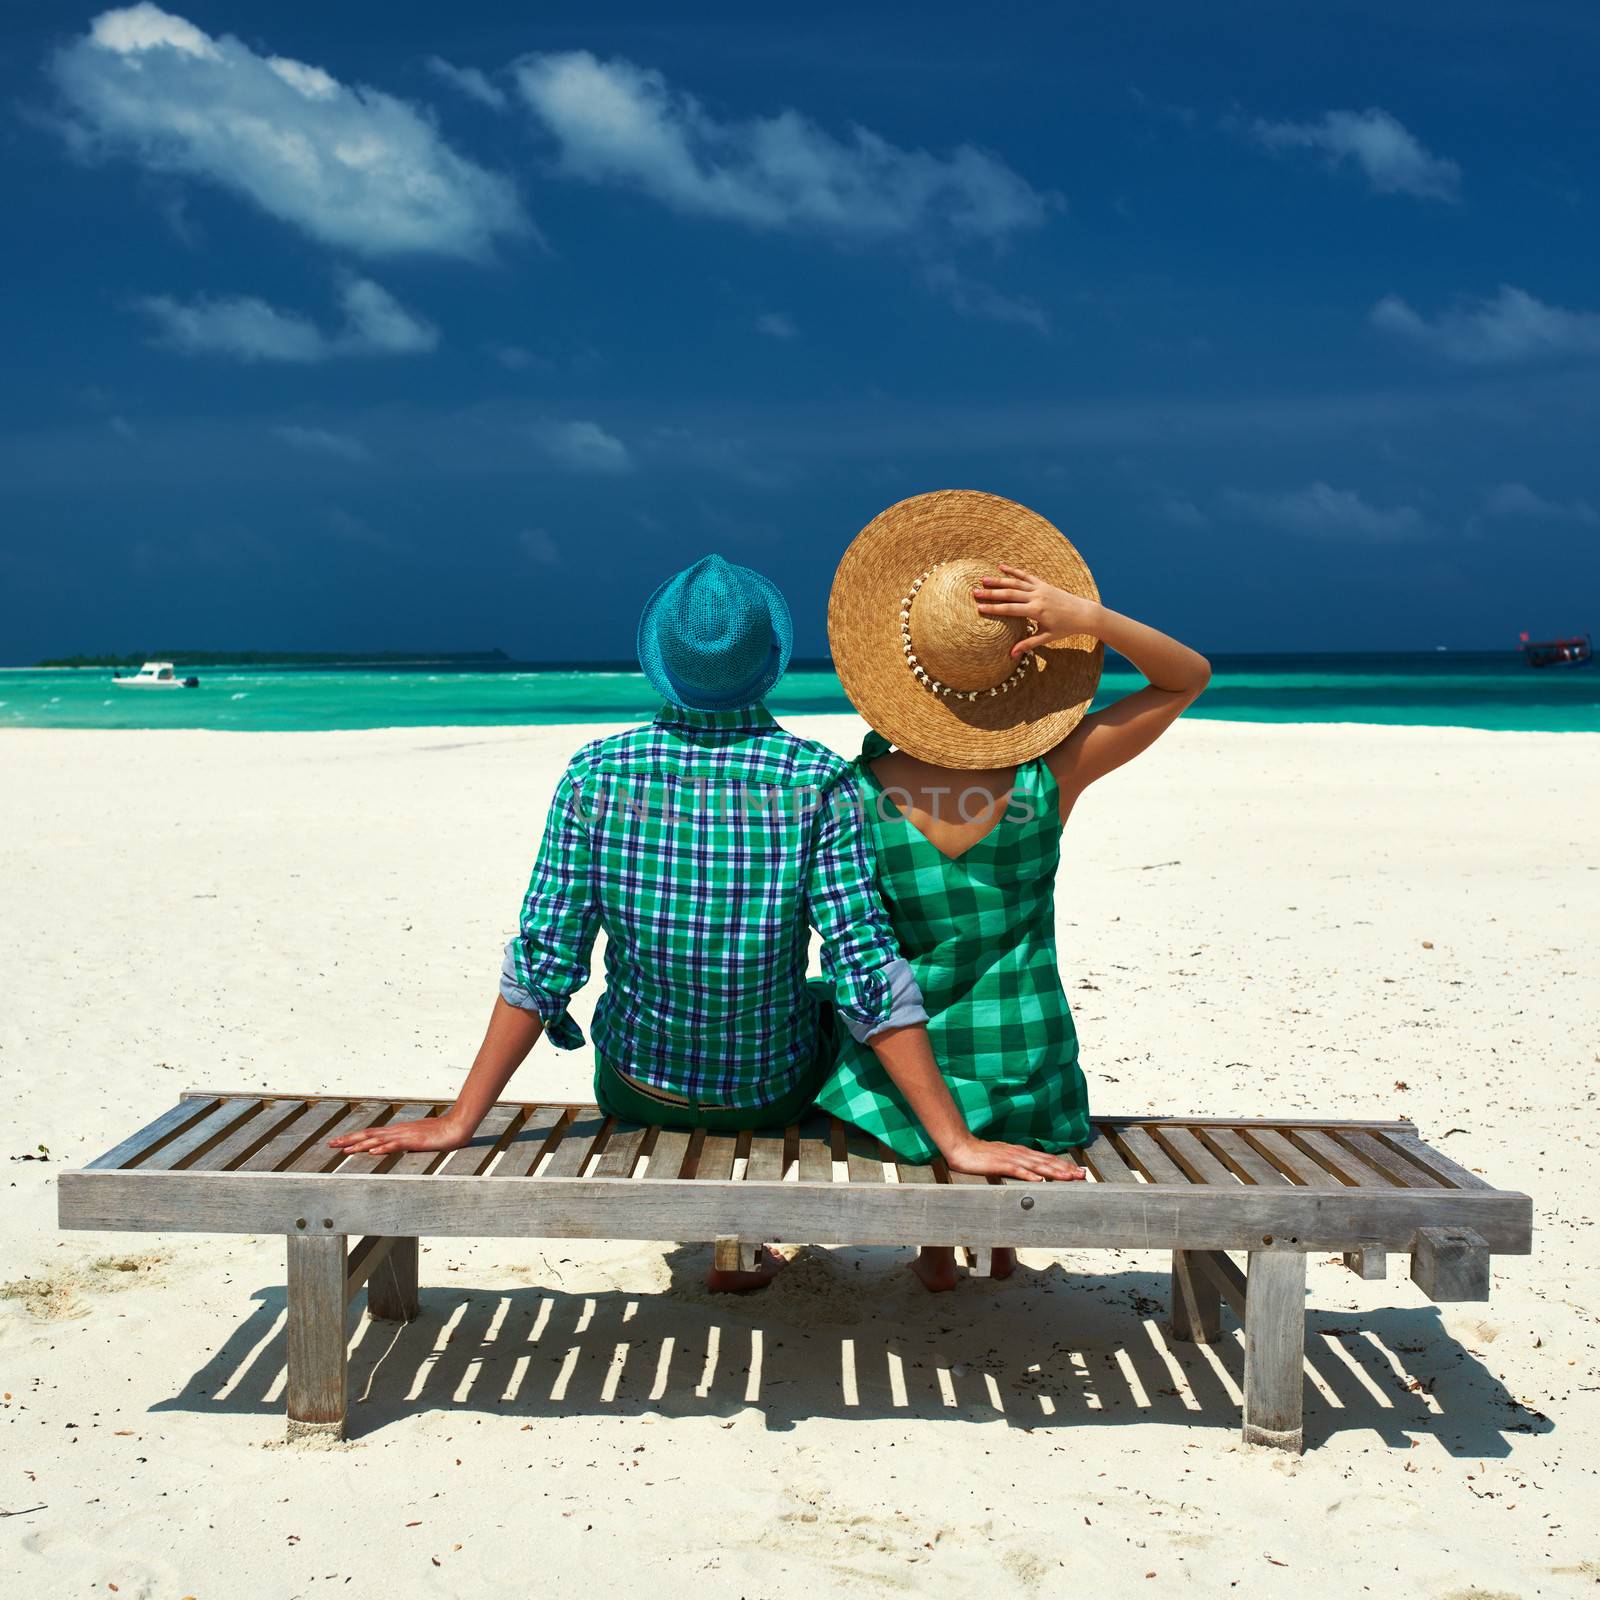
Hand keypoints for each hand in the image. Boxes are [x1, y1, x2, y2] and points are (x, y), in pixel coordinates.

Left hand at [329, 1113, 472, 1156]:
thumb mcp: (419, 1137)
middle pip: (369, 1135)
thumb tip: (394, 1145)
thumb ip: (407, 1141)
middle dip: (349, 1140)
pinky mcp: (415, 1141)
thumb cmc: (441, 1132)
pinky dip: (383, 1147)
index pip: (371, 1134)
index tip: (339, 1142)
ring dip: (361, 1145)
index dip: (354, 1137)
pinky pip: (396, 1145)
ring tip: (345, 1150)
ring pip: (378, 1140)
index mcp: (398, 1131)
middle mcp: (398, 1131)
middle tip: (331, 1144)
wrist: (457, 1126)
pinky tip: (373, 1151)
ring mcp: (406, 1135)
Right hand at [942, 1134, 1085, 1181]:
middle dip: (1066, 1169)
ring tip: (1069, 1177)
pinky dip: (1028, 1176)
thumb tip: (1034, 1175)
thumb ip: (1018, 1165)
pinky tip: (1038, 1181)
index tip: (1078, 1171)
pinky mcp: (999, 1164)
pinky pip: (1016, 1170)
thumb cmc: (981, 1155)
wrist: (962, 1147)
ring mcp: (1010, 1158)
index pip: (1047, 1160)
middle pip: (1047, 1162)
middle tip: (1083, 1175)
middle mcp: (1020, 1154)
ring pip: (1036, 1166)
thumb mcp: (1003, 1159)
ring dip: (1053, 1172)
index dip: (1063, 1165)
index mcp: (1021, 1153)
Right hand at [973, 565, 1101, 658]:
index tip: (979, 608)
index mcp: (1037, 611)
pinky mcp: (1043, 584)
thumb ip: (1028, 644)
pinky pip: (1026, 576)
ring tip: (983, 579)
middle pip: (1010, 594)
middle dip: (991, 593)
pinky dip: (1013, 571)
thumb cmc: (1065, 628)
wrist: (1083, 613)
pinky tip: (1001, 567)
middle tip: (974, 592)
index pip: (1010, 609)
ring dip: (998, 580)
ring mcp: (1040, 588)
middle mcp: (1037, 597)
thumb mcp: (1047, 638)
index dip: (994, 608)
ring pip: (1015, 583)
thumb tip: (1011, 654)